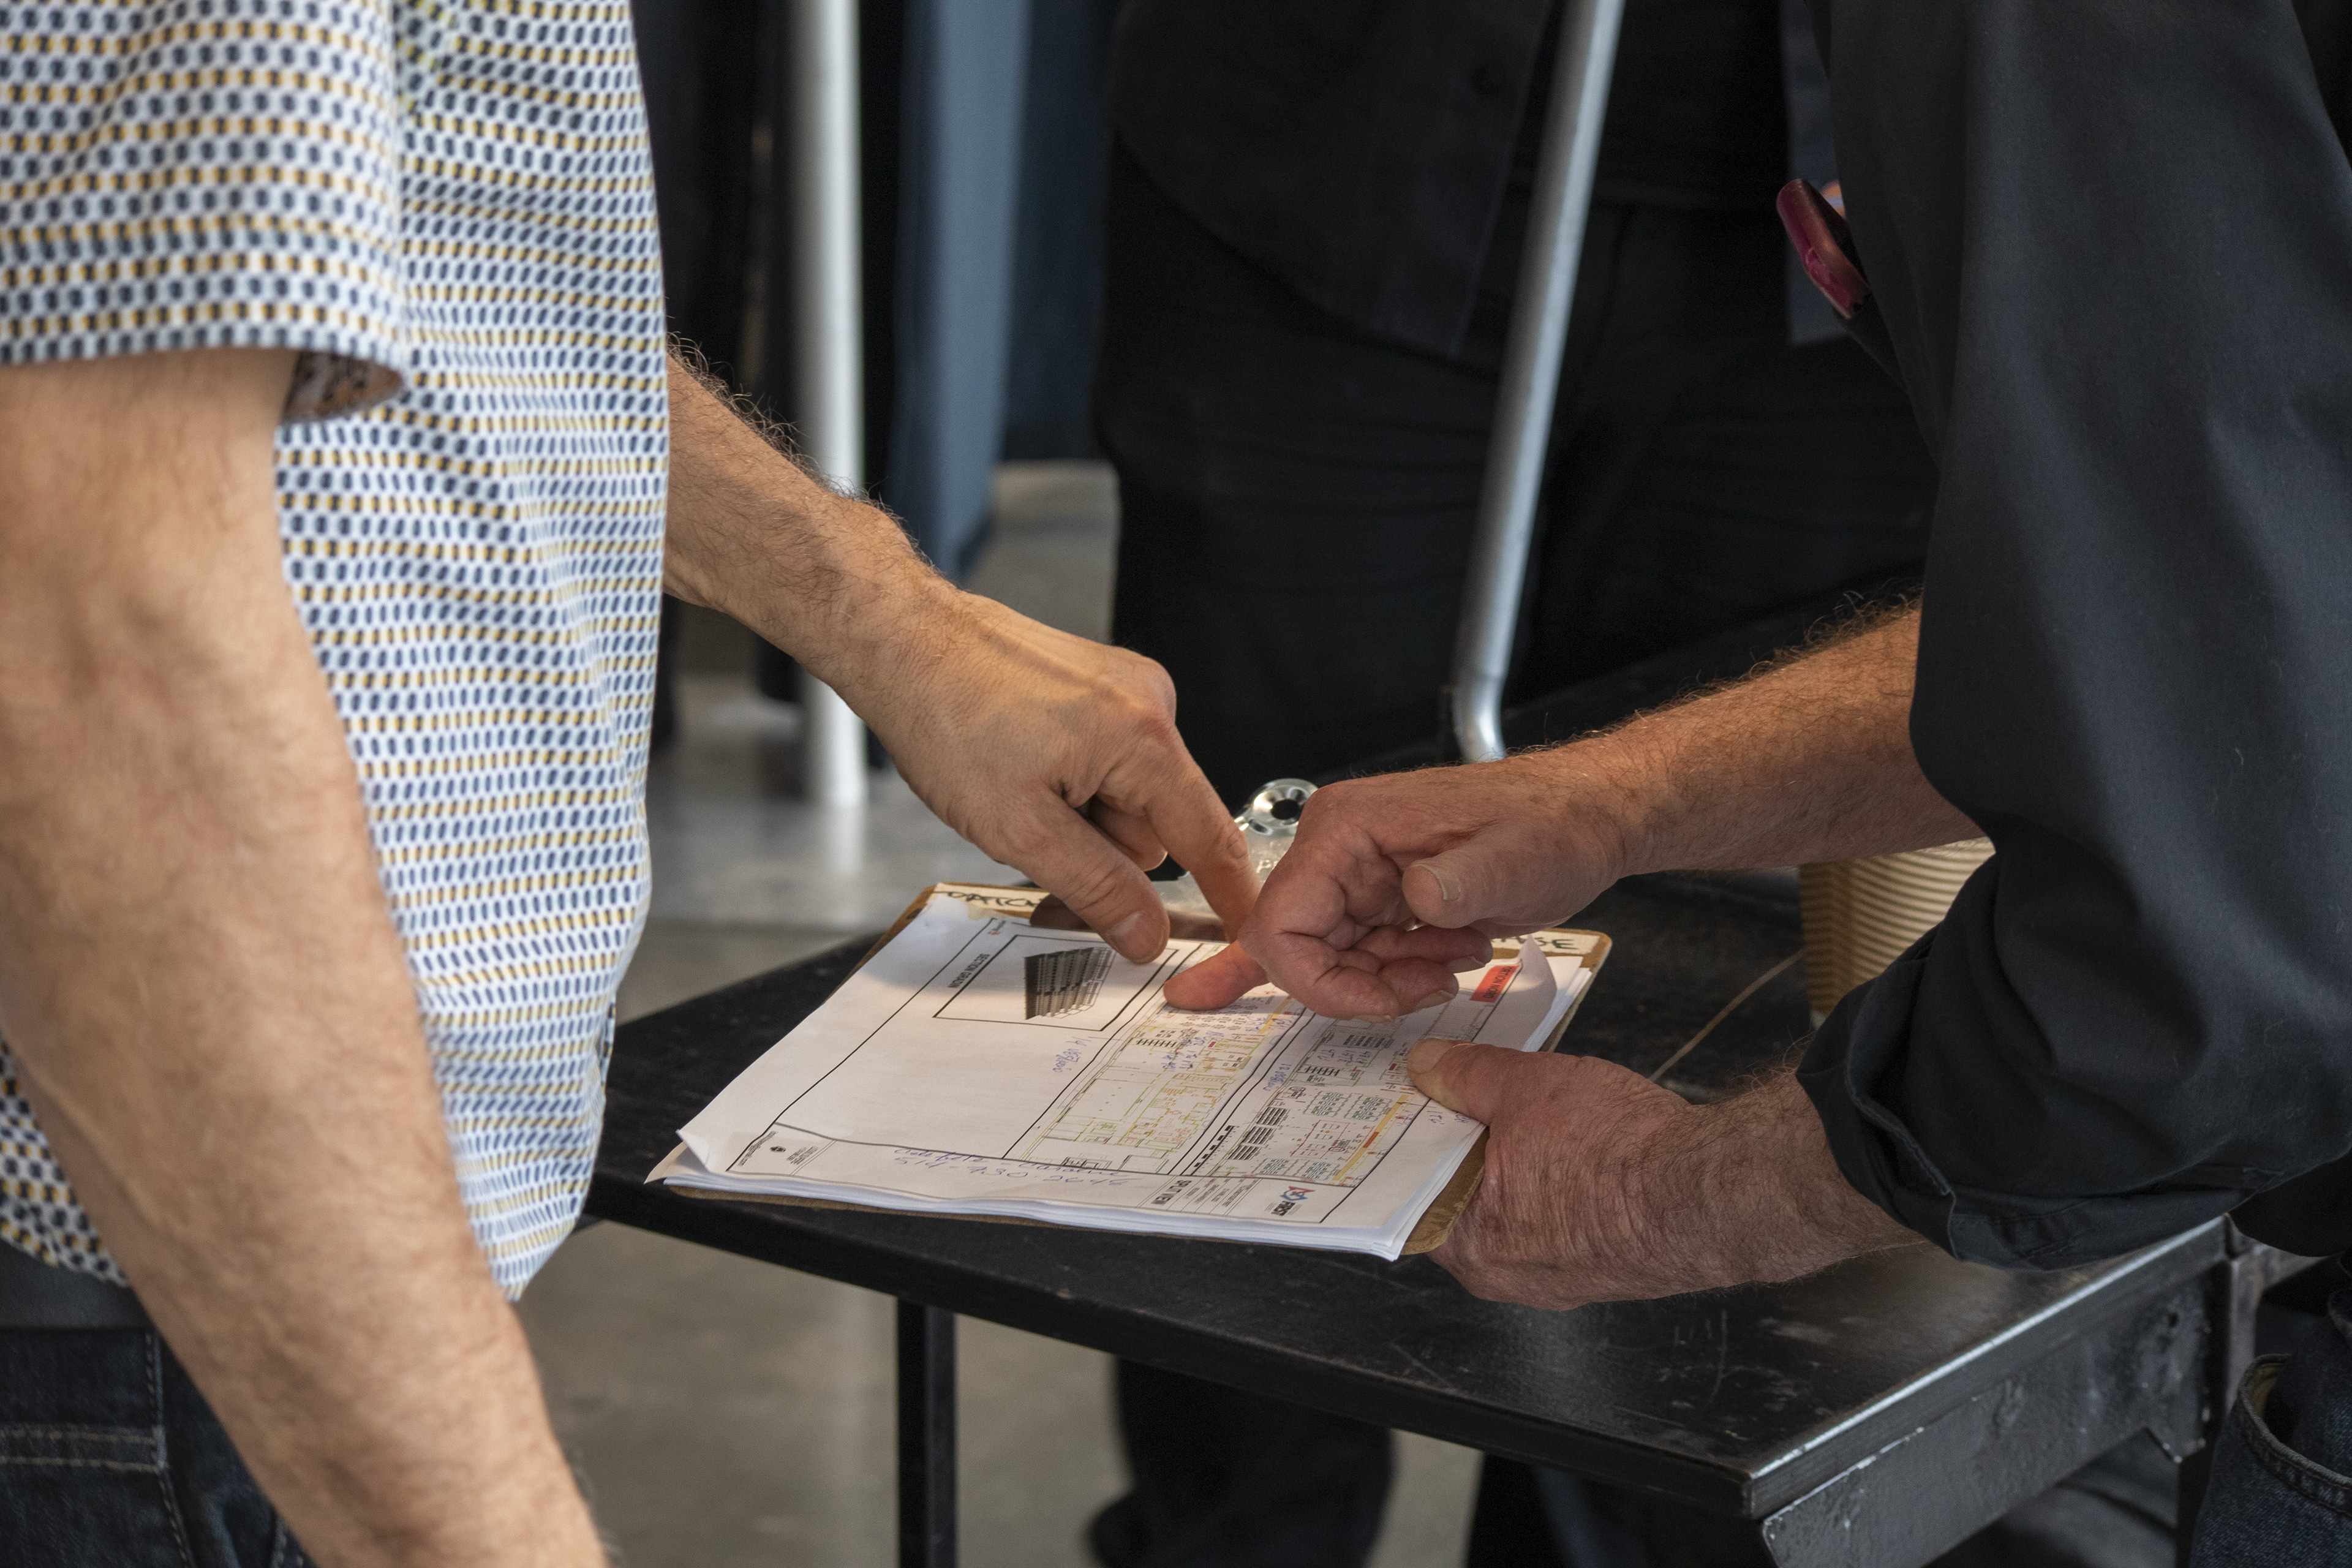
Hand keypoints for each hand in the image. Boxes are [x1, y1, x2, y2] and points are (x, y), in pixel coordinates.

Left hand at [845, 590, 1257, 959]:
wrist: (900, 638)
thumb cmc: (946, 717)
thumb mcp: (1018, 829)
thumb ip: (1095, 887)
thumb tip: (1148, 934)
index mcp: (1143, 737)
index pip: (1210, 838)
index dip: (1230, 897)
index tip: (1249, 938)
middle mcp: (1149, 703)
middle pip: (1159, 822)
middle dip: (1106, 849)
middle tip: (1033, 838)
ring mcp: (1125, 688)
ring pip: (1127, 795)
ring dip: (1081, 816)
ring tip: (1015, 791)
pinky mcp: (1100, 684)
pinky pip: (1107, 761)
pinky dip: (1071, 783)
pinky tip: (1020, 768)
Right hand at [1164, 753, 1630, 1015]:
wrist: (1583, 817)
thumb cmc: (1552, 825)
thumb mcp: (1518, 858)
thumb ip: (1466, 879)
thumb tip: (1419, 895)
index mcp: (1346, 829)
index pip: (1280, 926)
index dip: (1320, 983)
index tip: (1384, 1003)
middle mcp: (1337, 849)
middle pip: (1301, 950)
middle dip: (1364, 984)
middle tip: (1434, 984)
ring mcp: (1355, 872)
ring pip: (1332, 960)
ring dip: (1392, 978)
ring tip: (1459, 954)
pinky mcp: (1378, 895)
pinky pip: (1358, 952)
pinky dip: (1397, 972)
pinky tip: (1443, 958)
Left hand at [1406, 1042, 1918, 1307]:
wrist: (1712, 1191)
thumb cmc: (1617, 1153)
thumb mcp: (1524, 1087)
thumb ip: (1464, 1074)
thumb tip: (1425, 1065)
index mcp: (1470, 1247)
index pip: (1409, 1196)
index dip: (1404, 1144)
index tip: (1401, 1107)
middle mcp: (1505, 1276)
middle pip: (1459, 1198)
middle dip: (1460, 1143)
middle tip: (1455, 1089)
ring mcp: (1558, 1276)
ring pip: (1512, 1205)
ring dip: (1513, 1158)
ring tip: (1519, 1103)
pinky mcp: (1604, 1264)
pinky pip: (1558, 1214)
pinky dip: (1556, 1177)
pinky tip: (1572, 1135)